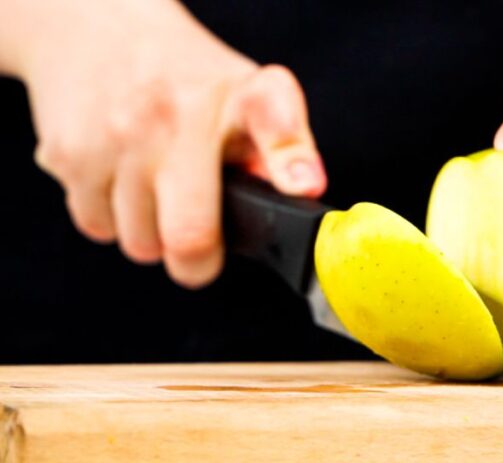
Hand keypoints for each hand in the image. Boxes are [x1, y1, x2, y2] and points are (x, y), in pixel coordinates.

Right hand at [16, 0, 324, 287]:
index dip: (290, 162)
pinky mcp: (66, 156)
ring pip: (138, 243)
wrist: (97, 31)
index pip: (273, 122)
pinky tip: (123, 182)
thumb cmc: (186, 79)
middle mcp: (170, 117)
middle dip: (199, 258)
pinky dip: (112, 218)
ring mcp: (113, 138)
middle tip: (201, 234)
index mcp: (232, 98)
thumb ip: (283, 146)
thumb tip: (301, 189)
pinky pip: (97, 226)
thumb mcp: (249, 95)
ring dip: (151, 234)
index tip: (302, 184)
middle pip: (188, 238)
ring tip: (159, 191)